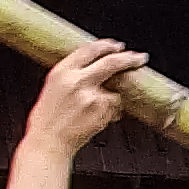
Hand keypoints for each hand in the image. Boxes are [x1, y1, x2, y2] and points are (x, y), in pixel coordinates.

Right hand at [24, 37, 144, 152]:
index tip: (117, 46)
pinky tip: (96, 119)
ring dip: (113, 98)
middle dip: (129, 59)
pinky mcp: (102, 112)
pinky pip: (115, 108)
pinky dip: (112, 112)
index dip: (106, 45)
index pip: (88, 50)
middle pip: (111, 62)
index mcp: (61, 72)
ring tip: (94, 111)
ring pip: (115, 90)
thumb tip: (94, 67)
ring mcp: (92, 96)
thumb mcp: (52, 88)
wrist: (48, 143)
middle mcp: (77, 81)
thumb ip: (72, 75)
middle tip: (140, 58)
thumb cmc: (47, 120)